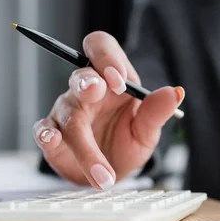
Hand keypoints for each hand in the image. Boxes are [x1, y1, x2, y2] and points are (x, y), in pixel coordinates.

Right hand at [33, 31, 183, 188]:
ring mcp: (67, 111)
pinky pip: (44, 130)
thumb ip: (157, 111)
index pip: (101, 48)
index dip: (107, 57)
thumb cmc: (128, 140)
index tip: (120, 80)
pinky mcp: (52, 135)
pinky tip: (52, 141)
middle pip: (80, 76)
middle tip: (96, 90)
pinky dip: (46, 135)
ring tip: (100, 169)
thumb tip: (175, 93)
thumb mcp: (147, 129)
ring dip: (82, 140)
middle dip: (87, 81)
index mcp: (112, 78)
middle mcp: (86, 90)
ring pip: (67, 113)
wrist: (113, 172)